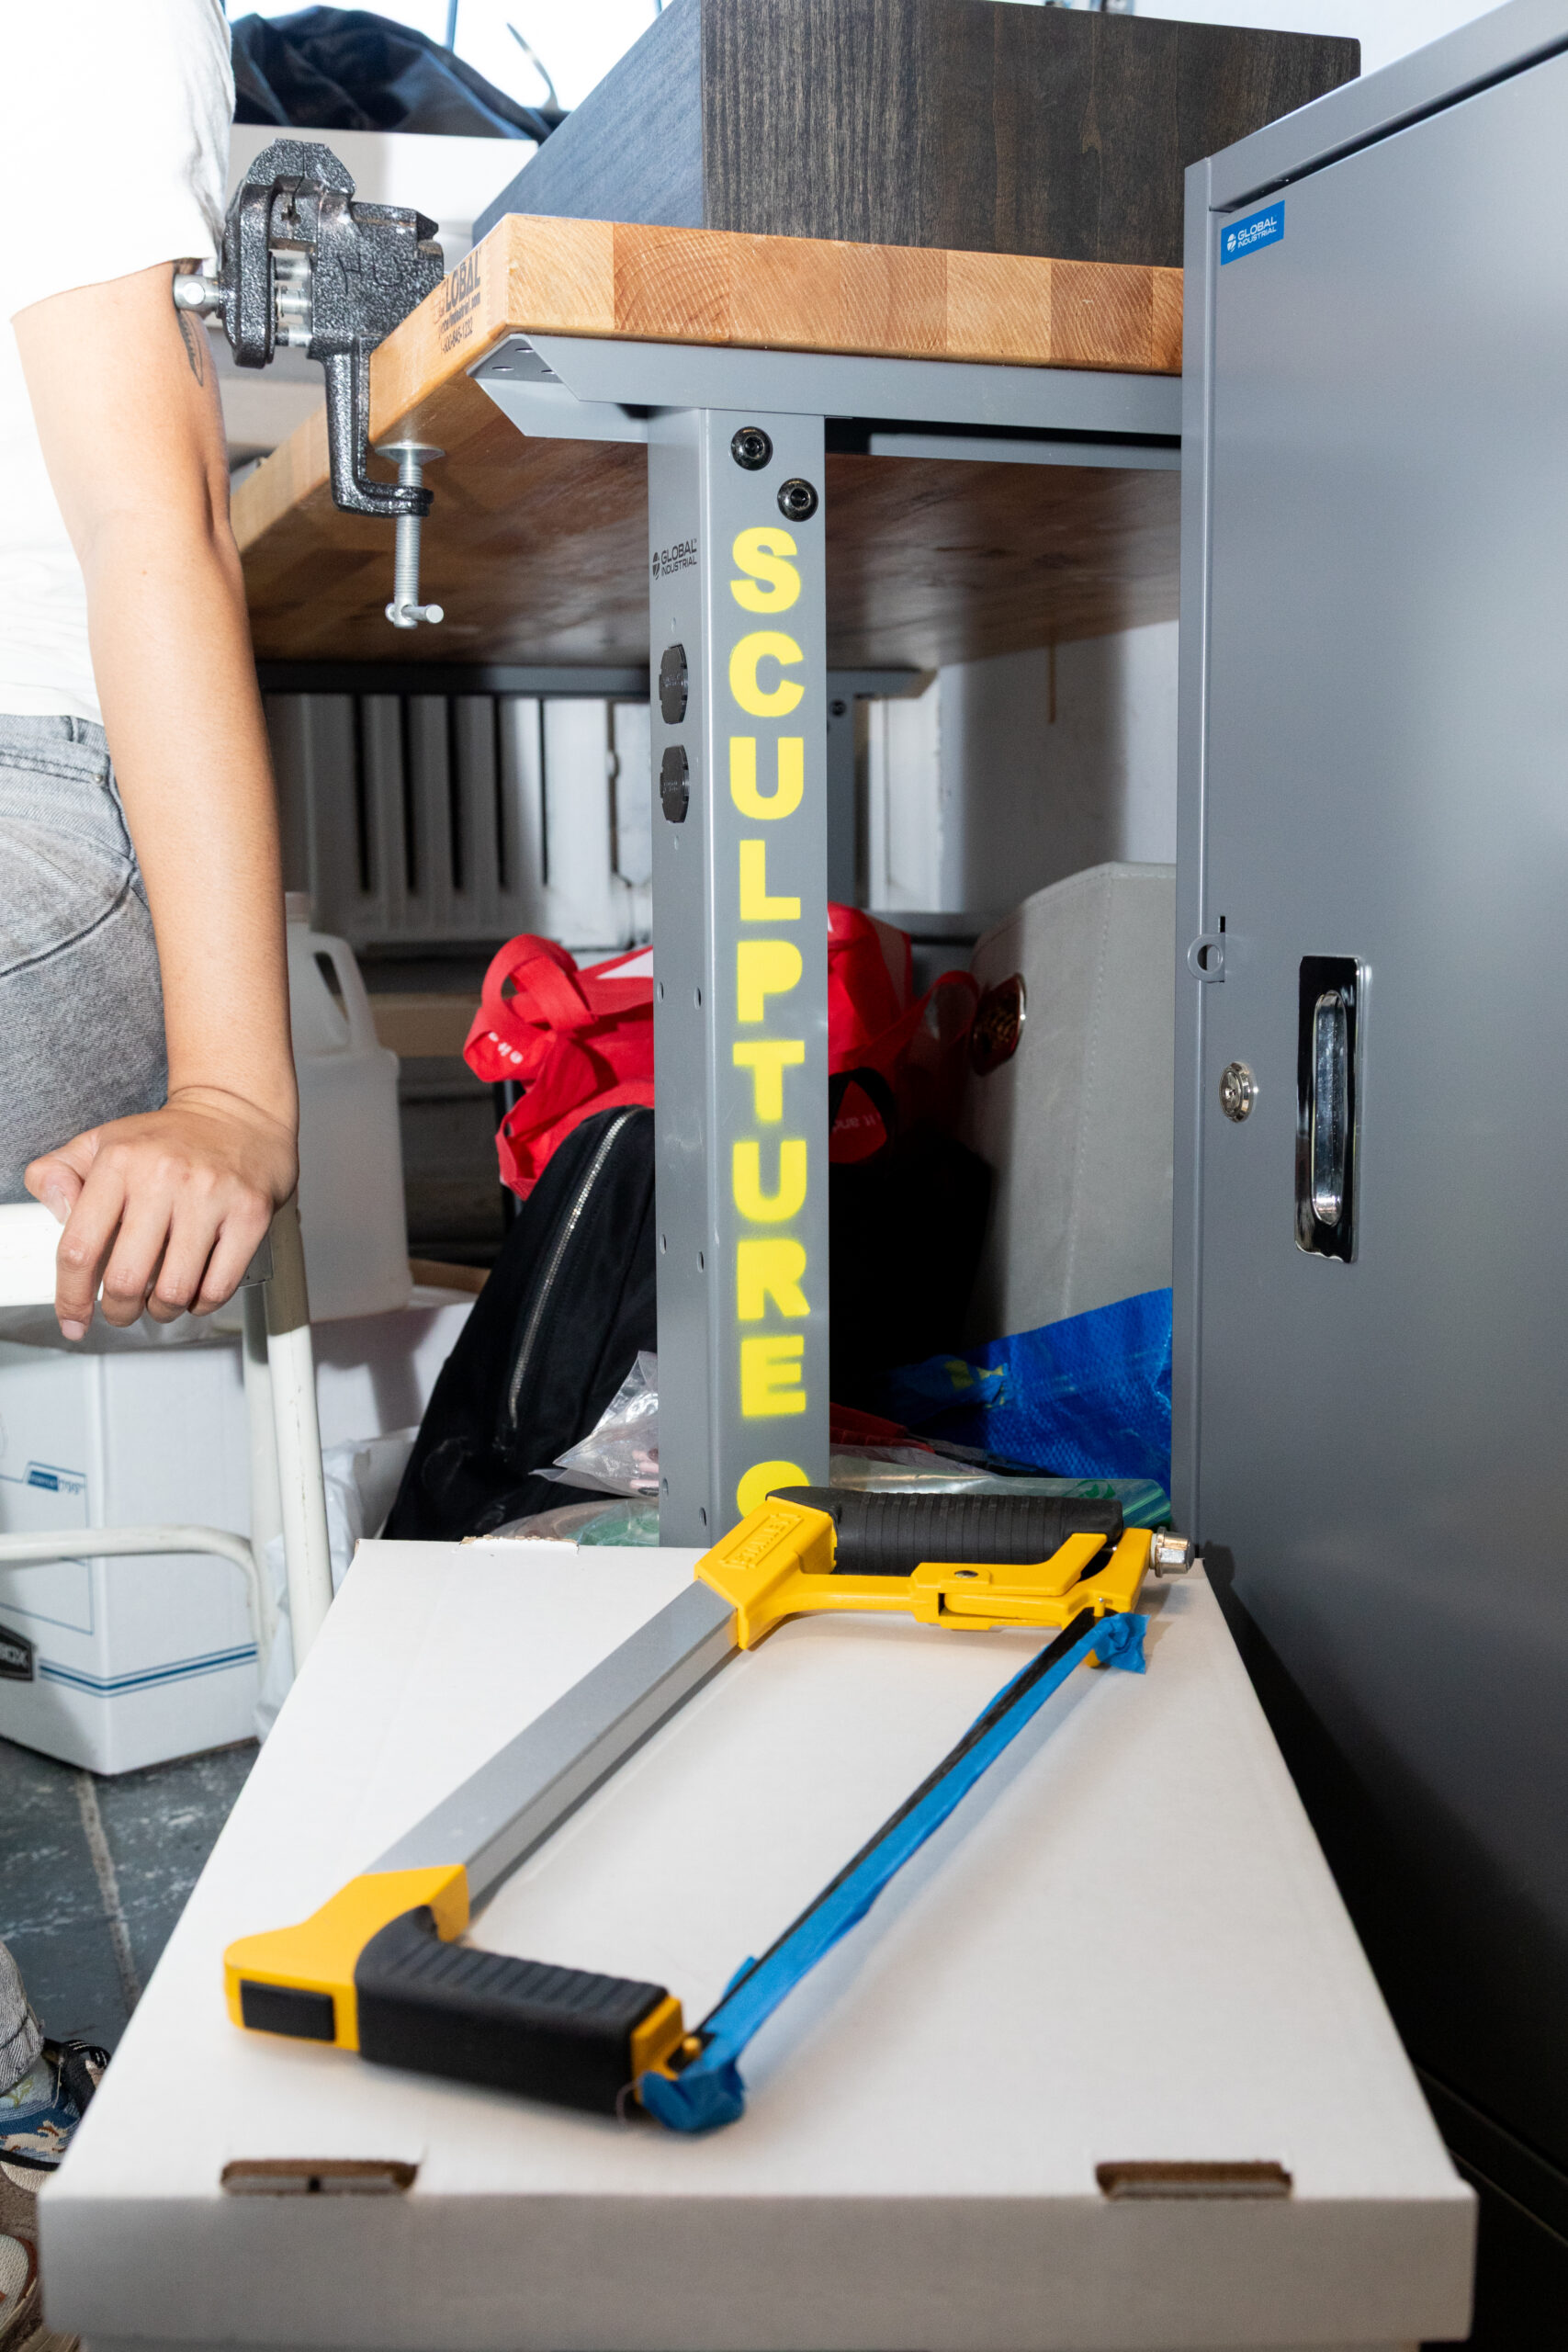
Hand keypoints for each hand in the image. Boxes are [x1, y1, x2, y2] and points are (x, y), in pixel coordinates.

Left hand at [25, 1088, 298, 1335]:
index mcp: (120, 1161)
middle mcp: (164, 1176)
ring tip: (160, 1303)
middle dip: (119, 1310)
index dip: (72, 1296)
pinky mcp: (250, 1214)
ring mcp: (211, 1196)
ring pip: (175, 1290)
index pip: (80, 1248)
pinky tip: (195, 1294)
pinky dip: (201, 1304)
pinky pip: (219, 1284)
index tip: (73, 1317)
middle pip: (127, 1278)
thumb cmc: (170, 1138)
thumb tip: (54, 1211)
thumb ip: (57, 1173)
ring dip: (161, 1311)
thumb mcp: (101, 1142)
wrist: (238, 1113)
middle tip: (121, 1311)